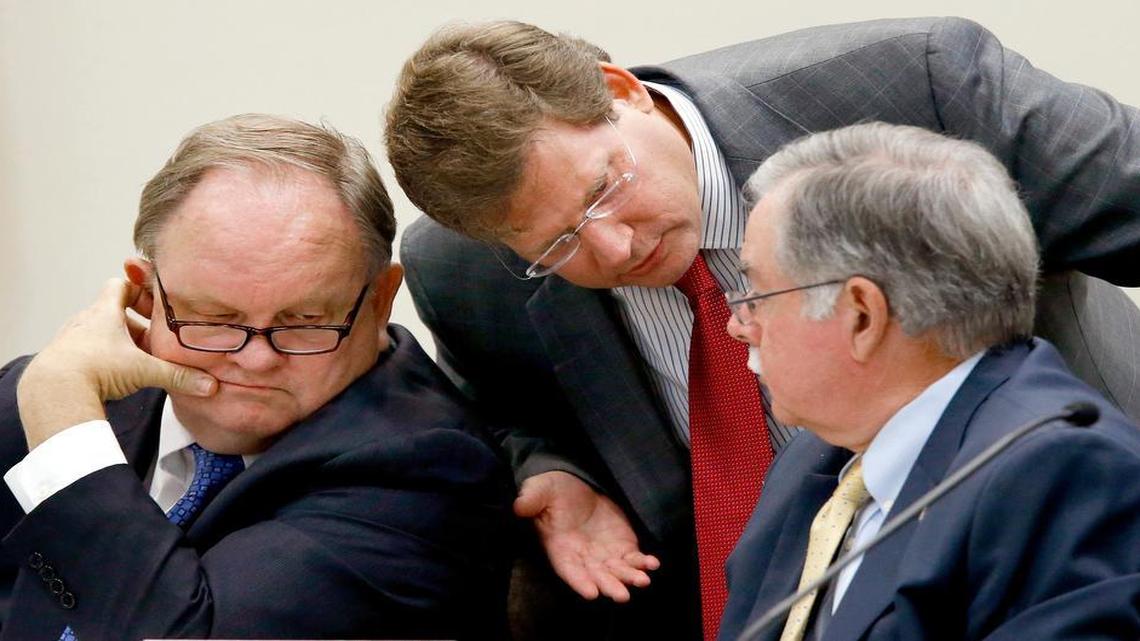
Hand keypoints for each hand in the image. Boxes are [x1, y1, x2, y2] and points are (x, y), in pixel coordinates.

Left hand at [17, 278, 215, 448]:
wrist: (52, 392)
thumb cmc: (94, 368)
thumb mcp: (144, 370)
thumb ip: (178, 376)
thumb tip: (210, 384)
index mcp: (104, 312)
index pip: (121, 285)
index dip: (140, 291)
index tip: (156, 305)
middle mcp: (85, 321)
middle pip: (114, 314)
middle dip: (136, 328)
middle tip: (153, 344)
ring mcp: (70, 340)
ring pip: (100, 335)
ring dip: (118, 345)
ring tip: (135, 364)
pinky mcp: (62, 360)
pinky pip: (86, 353)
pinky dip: (102, 360)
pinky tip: (112, 378)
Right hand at [514, 470, 659, 601]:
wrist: (573, 486)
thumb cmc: (552, 491)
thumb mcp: (540, 491)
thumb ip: (531, 499)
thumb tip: (518, 506)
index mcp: (560, 548)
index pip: (569, 569)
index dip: (579, 581)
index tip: (591, 593)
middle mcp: (583, 556)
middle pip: (596, 576)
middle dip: (609, 585)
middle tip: (622, 595)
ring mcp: (603, 553)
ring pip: (617, 571)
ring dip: (630, 577)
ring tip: (643, 581)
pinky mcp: (620, 544)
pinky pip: (633, 557)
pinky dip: (643, 562)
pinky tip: (653, 564)